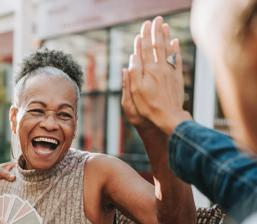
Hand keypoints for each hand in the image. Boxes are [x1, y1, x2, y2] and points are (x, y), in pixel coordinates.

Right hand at [126, 16, 191, 134]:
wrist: (168, 117)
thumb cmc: (148, 107)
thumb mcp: (134, 93)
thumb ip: (133, 74)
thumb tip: (132, 58)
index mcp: (148, 71)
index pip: (145, 50)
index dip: (144, 38)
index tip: (143, 27)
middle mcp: (160, 69)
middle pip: (157, 46)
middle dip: (155, 32)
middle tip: (155, 20)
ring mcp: (169, 72)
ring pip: (167, 50)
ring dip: (165, 36)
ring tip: (164, 25)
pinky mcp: (177, 78)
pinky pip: (176, 59)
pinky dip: (175, 49)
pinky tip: (175, 42)